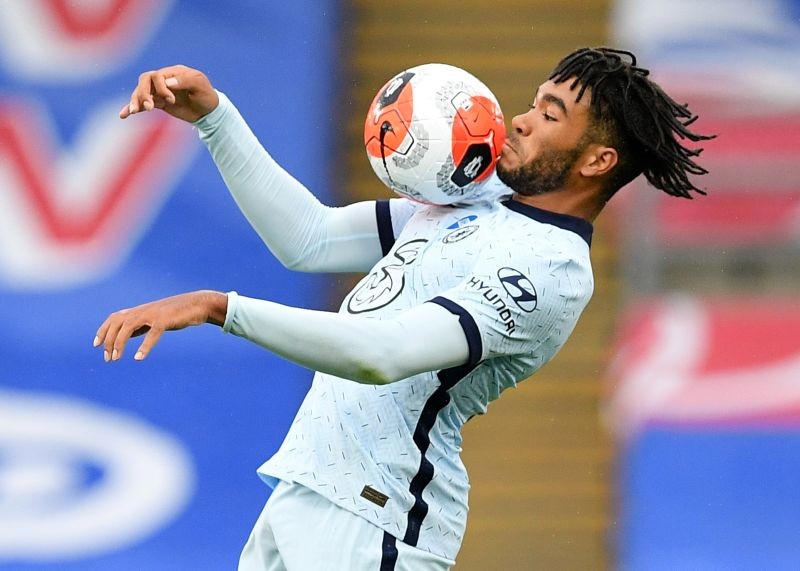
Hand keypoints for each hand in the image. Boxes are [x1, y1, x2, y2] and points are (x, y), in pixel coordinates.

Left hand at [94, 290, 227, 361]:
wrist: (198, 304)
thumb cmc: (177, 313)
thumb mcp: (154, 320)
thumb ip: (140, 326)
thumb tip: (125, 336)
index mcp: (140, 311)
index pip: (114, 318)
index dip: (103, 330)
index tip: (96, 345)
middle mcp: (143, 311)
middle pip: (117, 323)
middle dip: (109, 341)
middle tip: (109, 359)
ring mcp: (153, 314)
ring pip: (128, 327)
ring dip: (119, 343)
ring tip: (116, 358)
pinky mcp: (165, 320)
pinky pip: (152, 334)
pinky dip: (144, 346)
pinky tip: (138, 357)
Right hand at [119, 65, 219, 122]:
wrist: (209, 111)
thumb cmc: (207, 96)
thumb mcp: (200, 85)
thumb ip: (185, 80)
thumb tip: (167, 82)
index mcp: (172, 72)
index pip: (157, 76)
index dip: (160, 87)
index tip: (171, 99)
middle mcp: (163, 80)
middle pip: (144, 82)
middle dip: (143, 94)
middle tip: (148, 107)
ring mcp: (160, 92)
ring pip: (141, 93)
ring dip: (136, 101)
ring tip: (134, 112)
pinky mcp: (159, 103)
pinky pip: (142, 104)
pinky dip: (132, 108)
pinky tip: (123, 115)